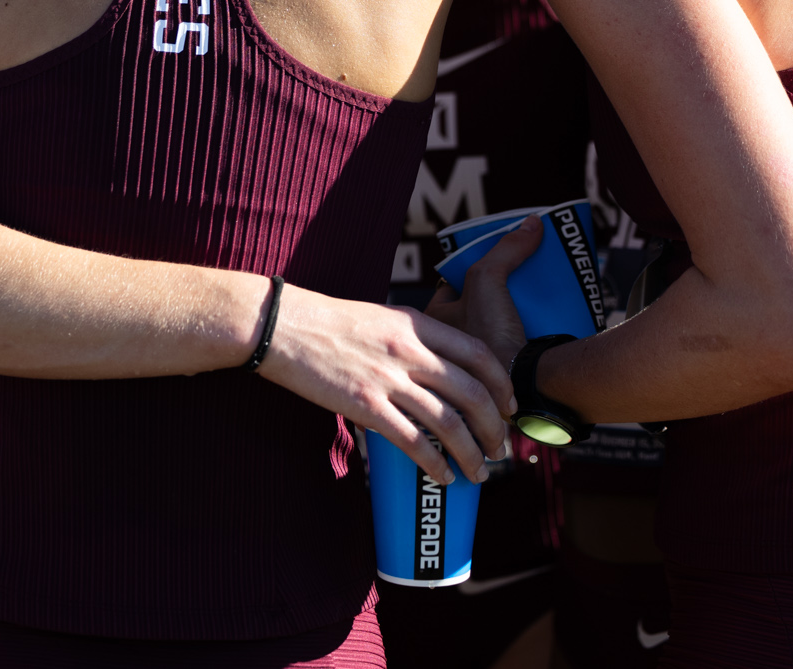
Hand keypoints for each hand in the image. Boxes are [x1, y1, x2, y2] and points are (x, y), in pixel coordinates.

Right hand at [258, 282, 513, 486]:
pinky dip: (434, 463)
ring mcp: (388, 379)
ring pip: (449, 423)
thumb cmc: (329, 321)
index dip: (502, 384)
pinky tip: (443, 476)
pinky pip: (412, 441)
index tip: (510, 406)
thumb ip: (413, 337)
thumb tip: (438, 364)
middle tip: (500, 449)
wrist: (283, 326)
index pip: (478, 353)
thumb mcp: (382, 316)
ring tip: (479, 472)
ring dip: (471, 453)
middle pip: (472, 393)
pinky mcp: (365, 405)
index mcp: (416, 324)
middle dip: (494, 428)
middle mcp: (410, 351)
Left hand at [425, 215, 541, 369]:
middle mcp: (450, 345)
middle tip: (521, 276)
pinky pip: (515, 342)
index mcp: (435, 325)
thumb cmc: (491, 335)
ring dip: (515, 310)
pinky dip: (528, 330)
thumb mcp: (488, 279)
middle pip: (477, 303)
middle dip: (499, 290)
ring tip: (537, 294)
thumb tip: (532, 223)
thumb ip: (506, 249)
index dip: (470, 268)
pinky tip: (545, 318)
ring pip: (498, 322)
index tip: (496, 259)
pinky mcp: (504, 372)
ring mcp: (477, 361)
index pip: (450, 285)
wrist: (524, 385)